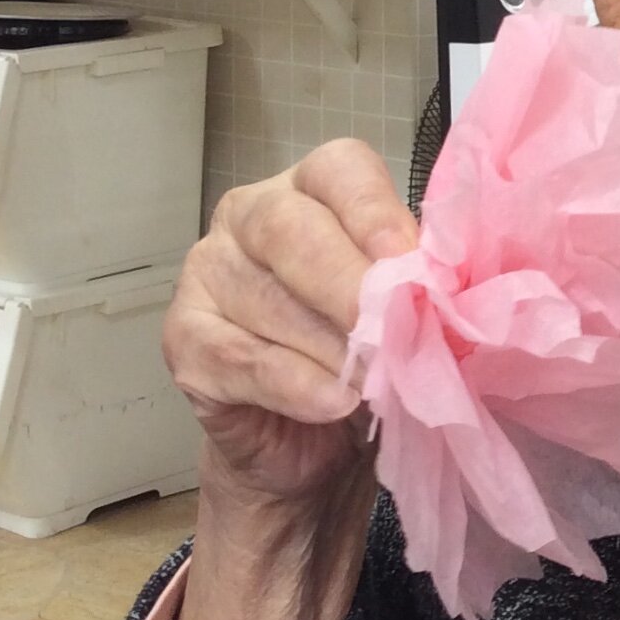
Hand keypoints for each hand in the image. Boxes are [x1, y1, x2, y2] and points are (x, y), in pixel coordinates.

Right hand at [164, 138, 416, 515]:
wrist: (316, 446)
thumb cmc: (364, 357)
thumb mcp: (400, 310)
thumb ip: (410, 284)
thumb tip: (435, 286)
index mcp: (312, 190)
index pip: (339, 172)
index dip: (375, 213)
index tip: (410, 261)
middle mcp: (249, 216)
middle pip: (291, 230)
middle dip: (350, 285)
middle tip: (396, 331)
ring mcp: (207, 273)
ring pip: (266, 298)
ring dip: (333, 347)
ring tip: (380, 382)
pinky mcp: (183, 338)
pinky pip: (239, 356)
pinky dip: (295, 384)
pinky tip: (335, 402)